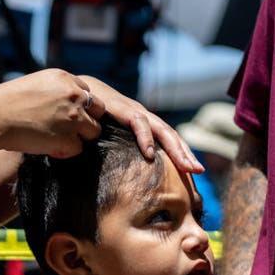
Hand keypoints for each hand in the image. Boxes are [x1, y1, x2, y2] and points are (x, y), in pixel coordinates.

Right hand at [0, 69, 106, 157]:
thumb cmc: (6, 103)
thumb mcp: (35, 85)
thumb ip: (55, 91)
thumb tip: (64, 106)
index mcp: (64, 78)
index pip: (87, 92)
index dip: (79, 106)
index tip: (66, 115)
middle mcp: (74, 95)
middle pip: (99, 110)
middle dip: (87, 120)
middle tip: (67, 129)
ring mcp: (74, 117)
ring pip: (93, 131)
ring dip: (78, 137)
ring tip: (56, 139)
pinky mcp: (69, 137)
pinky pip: (78, 148)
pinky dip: (66, 151)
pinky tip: (49, 147)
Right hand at [78, 75, 202, 173]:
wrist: (75, 94)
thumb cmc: (92, 119)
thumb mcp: (111, 139)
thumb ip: (122, 153)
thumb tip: (127, 180)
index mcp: (144, 125)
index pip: (169, 140)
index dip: (182, 155)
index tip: (194, 174)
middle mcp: (144, 117)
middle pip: (171, 136)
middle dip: (186, 153)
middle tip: (198, 171)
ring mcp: (135, 111)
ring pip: (162, 130)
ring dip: (176, 148)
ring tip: (186, 166)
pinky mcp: (121, 108)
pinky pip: (138, 123)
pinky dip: (145, 138)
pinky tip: (149, 154)